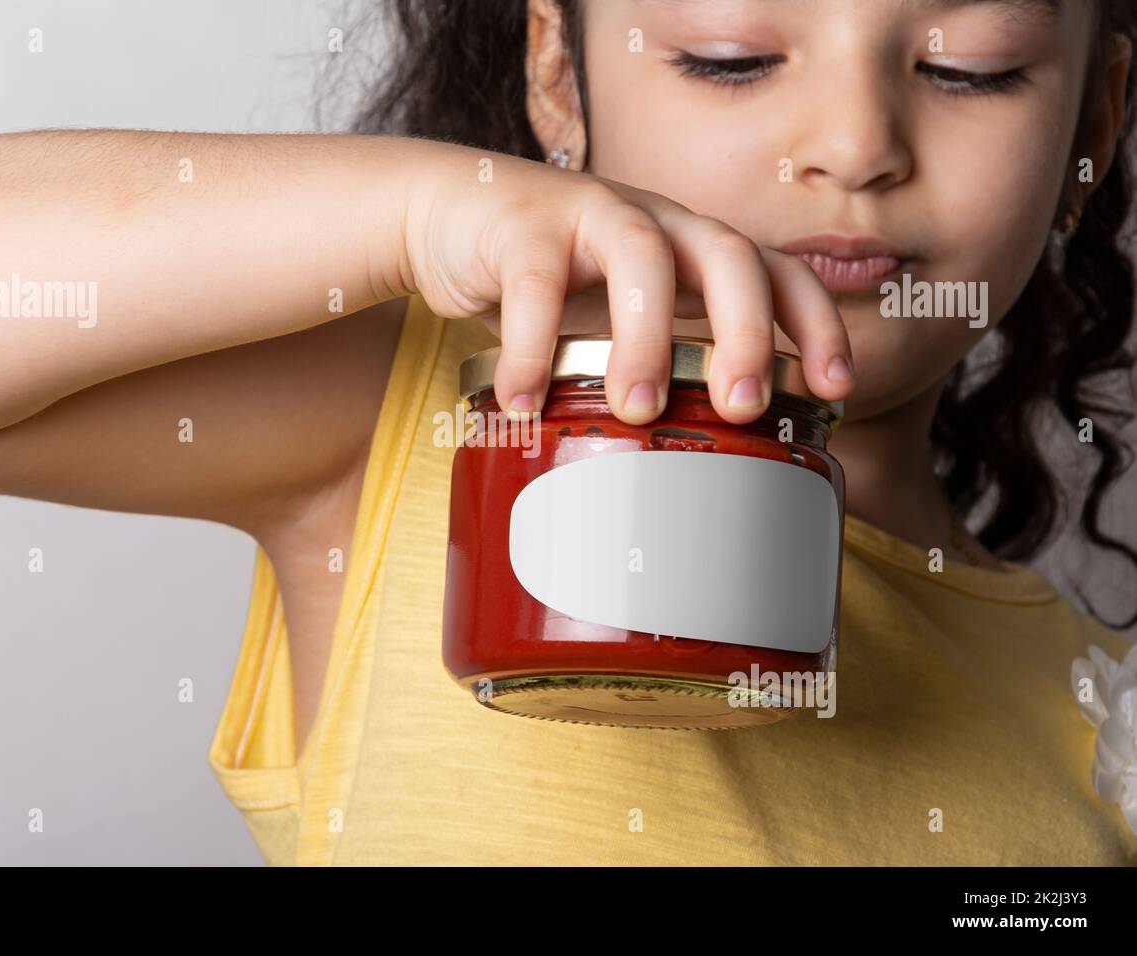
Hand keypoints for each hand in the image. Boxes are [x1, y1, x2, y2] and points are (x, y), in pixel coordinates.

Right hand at [402, 142, 853, 424]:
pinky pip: (535, 284)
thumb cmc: (552, 279)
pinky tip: (522, 402)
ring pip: (642, 258)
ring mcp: (591, 215)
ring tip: (635, 408)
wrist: (452, 213)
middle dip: (746, 332)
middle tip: (740, 405)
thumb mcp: (619, 316)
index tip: (834, 390)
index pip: (779, 271)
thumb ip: (661, 360)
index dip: (816, 325)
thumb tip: (698, 466)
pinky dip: (531, 347)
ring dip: (646, 338)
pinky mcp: (522, 225)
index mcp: (692, 248)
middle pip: (729, 255)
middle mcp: (657, 222)